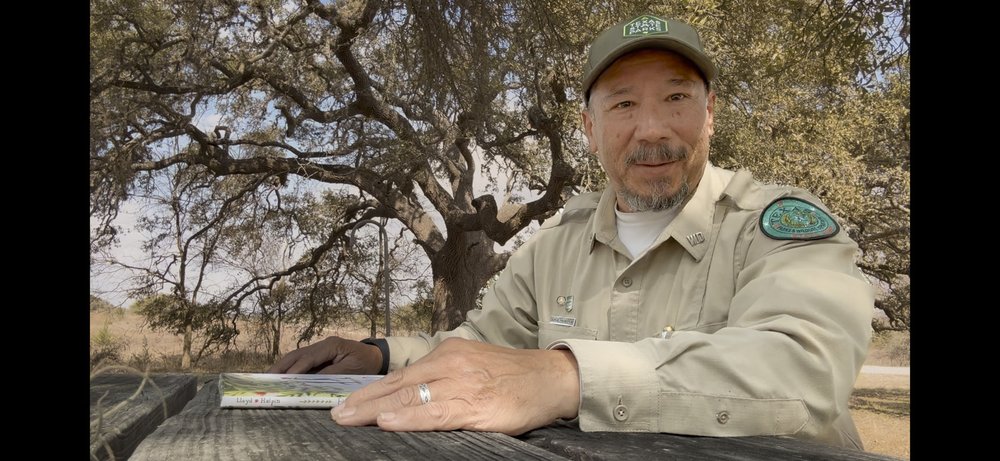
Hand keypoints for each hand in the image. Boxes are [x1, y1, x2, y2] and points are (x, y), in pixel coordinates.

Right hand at [266, 336, 381, 373]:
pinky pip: (301, 361)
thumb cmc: (365, 364)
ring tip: (269, 378)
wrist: (375, 356)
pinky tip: (281, 377)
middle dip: (282, 366)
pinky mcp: (318, 355)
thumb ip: (331, 375)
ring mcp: (319, 348)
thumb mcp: (351, 371)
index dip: (296, 369)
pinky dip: (290, 368)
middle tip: (267, 378)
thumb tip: (310, 382)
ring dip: (283, 367)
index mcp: (331, 345)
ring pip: (296, 357)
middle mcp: (322, 344)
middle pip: (297, 354)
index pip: (309, 357)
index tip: (284, 379)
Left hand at [330, 337, 579, 434]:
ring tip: (349, 419)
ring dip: (375, 412)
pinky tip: (388, 423)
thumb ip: (443, 376)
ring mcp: (462, 384)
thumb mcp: (472, 364)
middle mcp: (450, 364)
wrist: (551, 378)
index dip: (371, 392)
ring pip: (410, 398)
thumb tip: (409, 397)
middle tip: (336, 413)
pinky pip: (434, 413)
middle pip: (398, 385)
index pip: (401, 375)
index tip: (346, 403)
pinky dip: (408, 419)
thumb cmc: (513, 376)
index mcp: (448, 353)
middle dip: (363, 401)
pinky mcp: (475, 406)